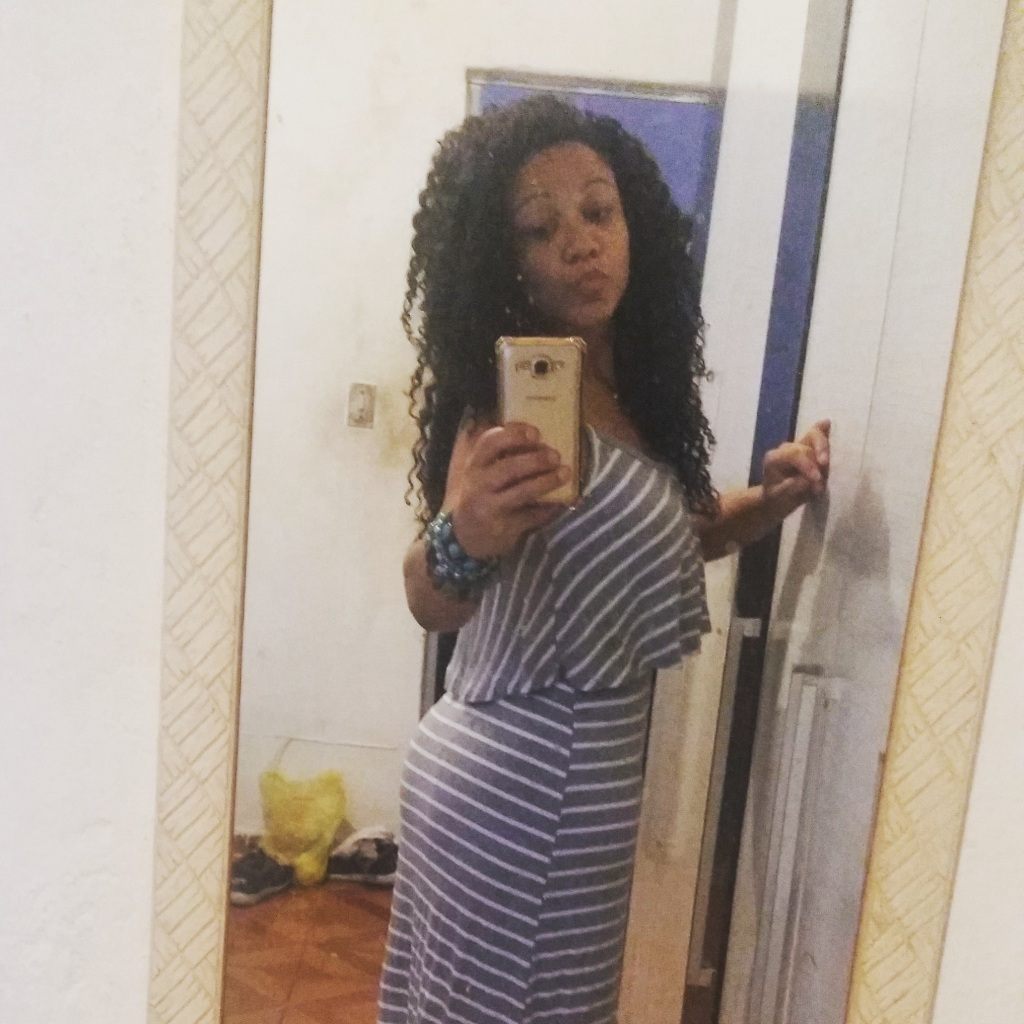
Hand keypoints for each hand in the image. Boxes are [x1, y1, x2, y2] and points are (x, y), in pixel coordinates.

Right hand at [443, 421, 570, 559]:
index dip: (513, 435)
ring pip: (522, 492)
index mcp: (475, 466)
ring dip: (546, 481)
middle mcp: (479, 485)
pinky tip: (563, 502)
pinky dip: (549, 508)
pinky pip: (531, 516)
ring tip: (565, 473)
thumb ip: (498, 453)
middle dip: (535, 460)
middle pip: (508, 468)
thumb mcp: (480, 472)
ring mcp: (491, 508)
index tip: (535, 433)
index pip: (489, 443)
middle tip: (556, 455)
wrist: (465, 536)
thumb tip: (535, 434)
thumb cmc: (480, 495)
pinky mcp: (504, 528)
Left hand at [761, 419, 830, 519]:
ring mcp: (797, 445)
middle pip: (804, 443)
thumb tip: (810, 481)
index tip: (817, 479)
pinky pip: (815, 434)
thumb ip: (793, 487)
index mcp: (774, 459)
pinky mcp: (807, 446)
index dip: (807, 464)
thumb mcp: (781, 497)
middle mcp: (785, 448)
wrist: (776, 498)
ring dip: (824, 449)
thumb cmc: (776, 498)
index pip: (793, 454)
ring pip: (812, 436)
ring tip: (826, 465)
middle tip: (825, 466)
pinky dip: (822, 431)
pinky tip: (827, 423)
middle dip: (818, 454)